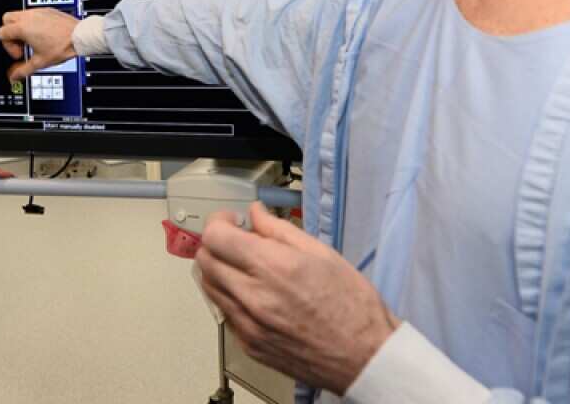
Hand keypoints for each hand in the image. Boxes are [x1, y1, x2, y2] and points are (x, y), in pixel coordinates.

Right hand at [0, 8, 80, 80]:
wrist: (80, 36)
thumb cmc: (62, 46)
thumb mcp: (40, 62)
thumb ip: (23, 70)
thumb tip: (13, 77)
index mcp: (23, 28)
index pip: (2, 33)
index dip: (8, 46)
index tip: (20, 53)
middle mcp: (29, 16)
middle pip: (6, 19)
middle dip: (10, 32)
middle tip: (22, 44)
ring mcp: (38, 11)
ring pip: (20, 14)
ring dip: (21, 27)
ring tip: (32, 40)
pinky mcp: (47, 10)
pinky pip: (33, 13)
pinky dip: (32, 22)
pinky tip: (42, 34)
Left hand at [194, 203, 398, 394]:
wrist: (365, 357)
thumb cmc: (352, 303)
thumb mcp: (321, 253)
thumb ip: (279, 230)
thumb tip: (254, 213)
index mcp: (271, 268)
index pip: (215, 237)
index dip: (219, 222)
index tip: (232, 221)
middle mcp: (252, 297)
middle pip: (204, 261)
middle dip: (215, 243)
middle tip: (236, 240)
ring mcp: (247, 325)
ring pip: (209, 287)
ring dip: (218, 269)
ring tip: (244, 266)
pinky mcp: (249, 345)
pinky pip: (224, 312)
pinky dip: (229, 296)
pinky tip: (253, 293)